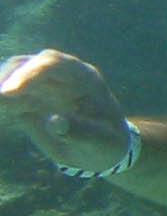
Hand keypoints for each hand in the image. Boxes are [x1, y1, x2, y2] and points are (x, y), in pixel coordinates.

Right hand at [0, 49, 132, 173]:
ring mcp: (44, 86)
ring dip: (0, 87)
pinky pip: (7, 96)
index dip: (29, 74)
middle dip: (8, 78)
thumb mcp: (100, 142)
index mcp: (85, 78)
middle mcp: (62, 76)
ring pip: (13, 76)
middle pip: (28, 64)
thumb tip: (55, 122)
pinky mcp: (29, 100)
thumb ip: (80, 132)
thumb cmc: (106, 143)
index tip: (8, 92)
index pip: (53, 64)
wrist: (101, 151)